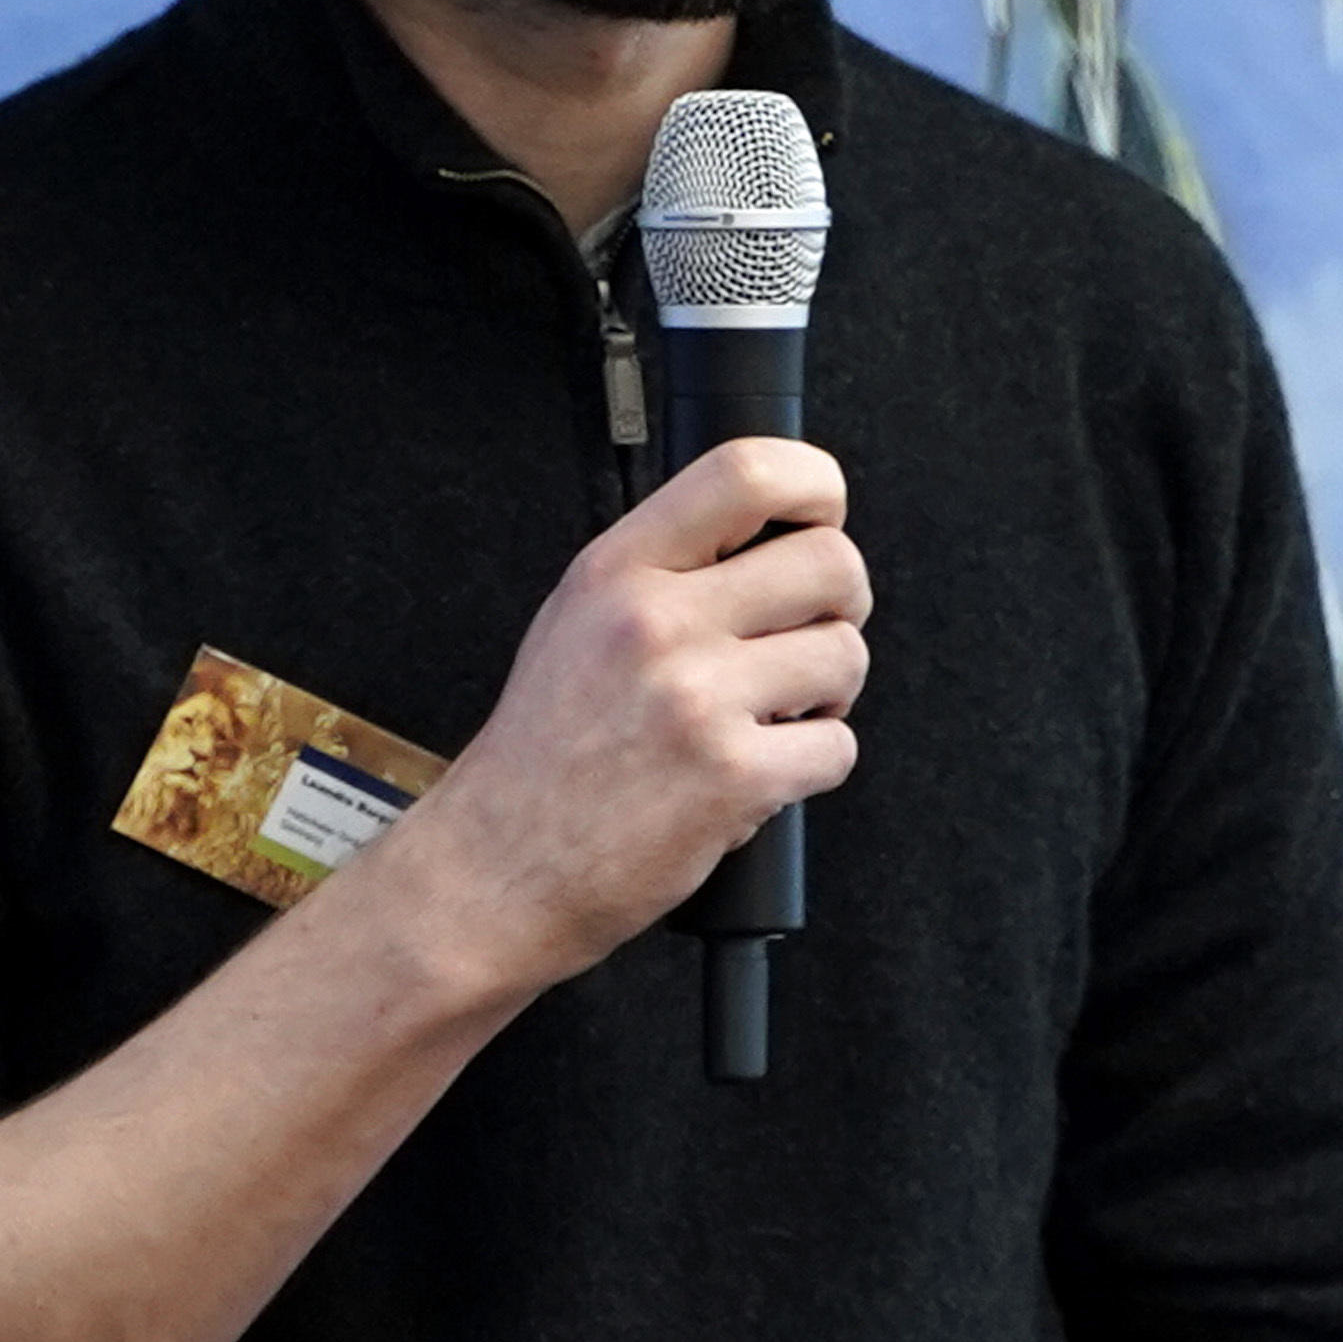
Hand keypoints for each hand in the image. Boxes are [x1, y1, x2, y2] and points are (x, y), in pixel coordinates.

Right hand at [367, 439, 865, 996]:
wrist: (496, 869)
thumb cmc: (542, 757)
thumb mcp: (576, 623)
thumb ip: (665, 574)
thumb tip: (773, 539)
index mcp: (617, 572)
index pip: (747, 472)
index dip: (815, 485)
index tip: (823, 516)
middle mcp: (655, 622)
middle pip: (831, 562)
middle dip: (841, 606)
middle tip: (809, 638)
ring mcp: (696, 699)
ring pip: (846, 655)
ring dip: (829, 695)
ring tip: (773, 717)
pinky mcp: (732, 776)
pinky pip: (837, 747)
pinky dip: (813, 767)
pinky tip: (758, 773)